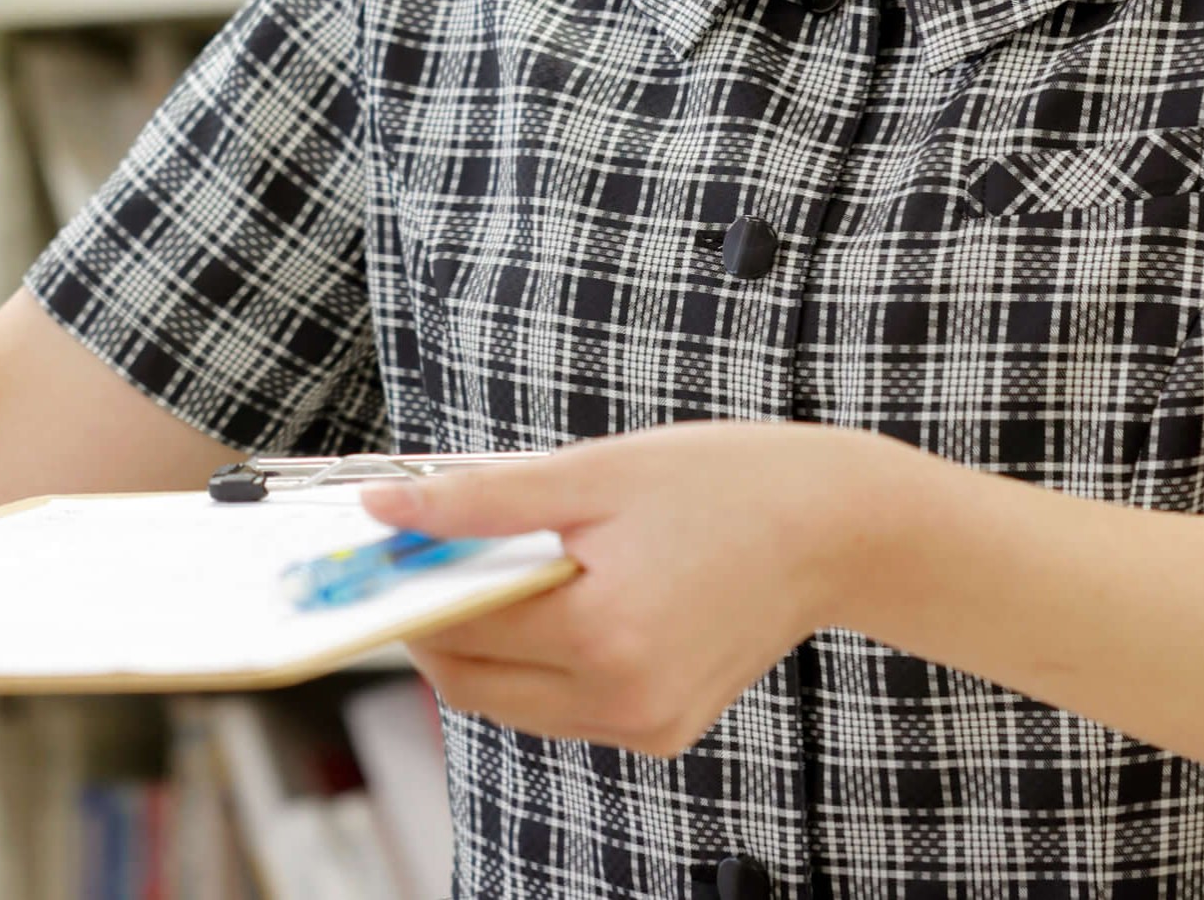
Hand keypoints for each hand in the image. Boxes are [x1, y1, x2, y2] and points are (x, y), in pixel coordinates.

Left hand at [359, 419, 913, 755]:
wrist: (832, 526)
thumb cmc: (717, 483)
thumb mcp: (591, 471)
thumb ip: (479, 499)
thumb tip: (384, 510)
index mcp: (603, 631)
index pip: (461, 627)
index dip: (406, 588)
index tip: (371, 552)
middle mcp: (624, 699)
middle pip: (474, 681)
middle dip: (434, 622)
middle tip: (420, 554)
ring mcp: (646, 726)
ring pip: (513, 702)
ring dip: (482, 644)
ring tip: (495, 565)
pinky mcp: (663, 731)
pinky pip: (563, 707)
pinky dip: (536, 661)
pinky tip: (557, 596)